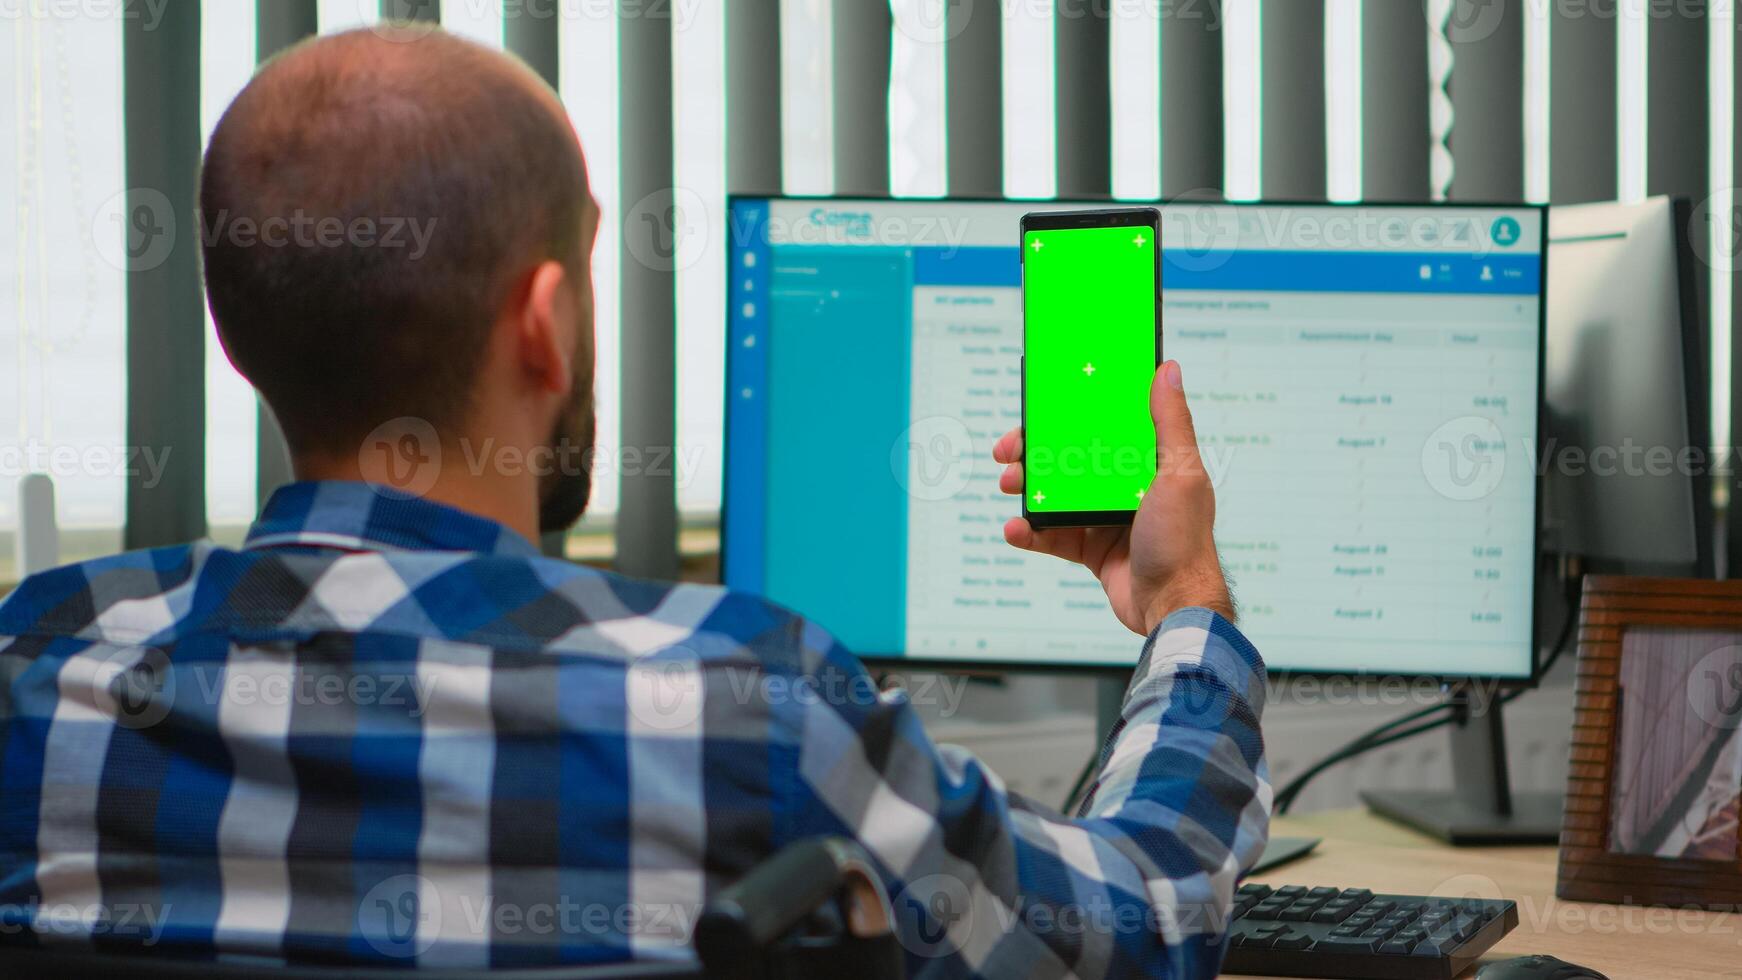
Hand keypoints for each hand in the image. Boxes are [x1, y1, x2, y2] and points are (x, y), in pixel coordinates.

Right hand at [994, 360, 1231, 634]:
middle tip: (1008, 451)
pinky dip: (1030, 531)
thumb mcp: (1180, 472)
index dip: (1071, 414)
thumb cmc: (1184, 540)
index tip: (1041, 405)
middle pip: (1071, 457)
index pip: (1104, 426)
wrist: (1173, 605)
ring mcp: (1107, 518)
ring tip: (1008, 485)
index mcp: (1148, 462)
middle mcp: (1126, 486)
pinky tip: (1015, 528)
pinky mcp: (1092, 550)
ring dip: (1027, 487)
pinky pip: (1052, 535)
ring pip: (1056, 494)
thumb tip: (1169, 368)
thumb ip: (1171, 421)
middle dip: (1035, 451)